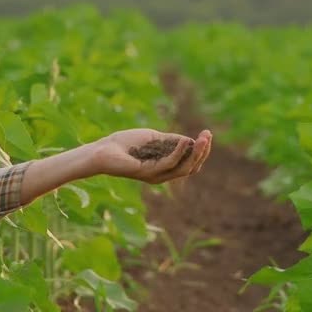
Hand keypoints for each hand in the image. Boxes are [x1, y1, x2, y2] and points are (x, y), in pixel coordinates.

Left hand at [93, 128, 212, 183]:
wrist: (103, 151)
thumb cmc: (125, 144)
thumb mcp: (153, 138)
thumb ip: (171, 140)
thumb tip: (190, 140)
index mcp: (165, 167)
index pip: (190, 163)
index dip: (201, 150)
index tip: (207, 135)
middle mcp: (163, 175)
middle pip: (191, 167)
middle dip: (203, 151)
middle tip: (208, 135)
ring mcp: (156, 176)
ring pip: (184, 168)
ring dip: (196, 153)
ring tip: (202, 138)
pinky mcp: (148, 173)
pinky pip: (169, 163)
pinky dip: (179, 152)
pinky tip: (185, 140)